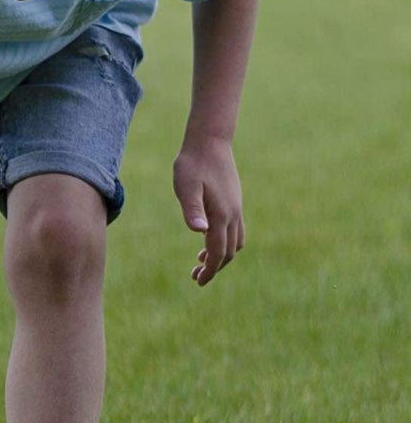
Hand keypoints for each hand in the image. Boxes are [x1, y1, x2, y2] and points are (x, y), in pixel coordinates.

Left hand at [173, 134, 244, 286]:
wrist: (210, 141)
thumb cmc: (192, 163)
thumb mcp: (186, 186)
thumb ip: (192, 209)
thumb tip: (200, 231)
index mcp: (221, 215)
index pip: (218, 252)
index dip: (210, 270)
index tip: (198, 281)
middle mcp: (233, 214)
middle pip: (229, 251)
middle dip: (215, 267)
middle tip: (196, 277)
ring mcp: (237, 207)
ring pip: (236, 242)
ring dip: (222, 256)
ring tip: (201, 262)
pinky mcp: (235, 201)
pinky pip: (236, 229)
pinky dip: (226, 242)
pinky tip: (209, 238)